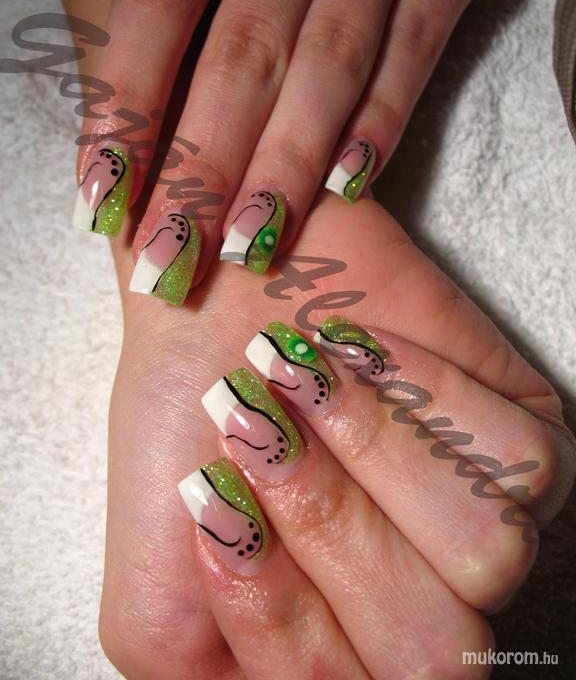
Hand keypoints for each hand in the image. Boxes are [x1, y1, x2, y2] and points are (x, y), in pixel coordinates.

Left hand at [68, 0, 513, 300]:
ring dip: (288, 161)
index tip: (106, 197)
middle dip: (205, 165)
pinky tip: (349, 187)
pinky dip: (384, 116)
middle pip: (244, 52)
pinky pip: (419, 41)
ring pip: (331, 61)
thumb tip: (106, 55)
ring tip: (249, 245)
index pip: (160, 0)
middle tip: (173, 255)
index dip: (130, 103)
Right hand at [98, 194, 574, 678]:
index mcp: (337, 653)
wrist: (225, 297)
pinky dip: (427, 398)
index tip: (214, 502)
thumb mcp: (156, 606)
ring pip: (491, 556)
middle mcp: (419, 607)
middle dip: (331, 528)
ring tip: (300, 378)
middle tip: (260, 427)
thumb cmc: (189, 431)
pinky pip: (522, 462)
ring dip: (375, 453)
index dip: (282, 619)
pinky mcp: (525, 444)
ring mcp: (480, 530)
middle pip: (435, 653)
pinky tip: (358, 355)